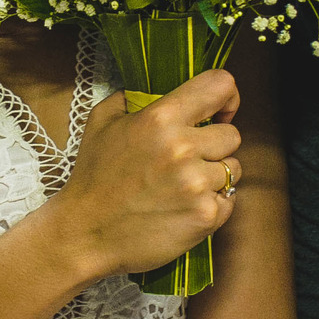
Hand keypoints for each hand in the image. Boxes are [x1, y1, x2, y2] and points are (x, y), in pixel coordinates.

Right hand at [55, 69, 241, 279]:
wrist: (85, 233)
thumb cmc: (93, 178)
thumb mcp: (102, 122)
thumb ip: (132, 98)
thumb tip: (155, 88)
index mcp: (161, 118)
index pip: (220, 86)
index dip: (226, 97)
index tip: (219, 112)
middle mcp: (183, 148)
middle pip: (232, 135)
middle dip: (214, 146)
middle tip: (188, 160)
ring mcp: (196, 184)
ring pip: (232, 169)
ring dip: (213, 177)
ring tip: (182, 187)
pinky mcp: (205, 216)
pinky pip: (229, 201)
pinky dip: (211, 205)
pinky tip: (184, 208)